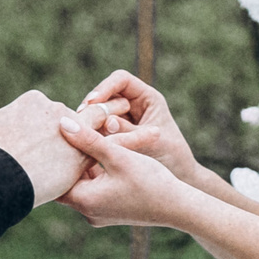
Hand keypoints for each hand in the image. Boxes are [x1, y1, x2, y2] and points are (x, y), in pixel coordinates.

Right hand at [0, 90, 111, 205]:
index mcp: (34, 100)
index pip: (44, 113)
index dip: (39, 132)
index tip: (30, 149)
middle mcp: (57, 110)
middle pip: (65, 123)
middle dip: (58, 140)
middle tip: (46, 162)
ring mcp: (73, 132)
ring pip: (83, 137)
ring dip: (79, 148)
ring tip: (65, 169)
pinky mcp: (82, 156)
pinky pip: (94, 156)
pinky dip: (89, 162)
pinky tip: (77, 176)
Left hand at [57, 112, 201, 228]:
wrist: (178, 207)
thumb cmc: (150, 181)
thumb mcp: (118, 155)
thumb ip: (89, 139)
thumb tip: (63, 123)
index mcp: (84, 201)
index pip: (55, 176)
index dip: (56, 154)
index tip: (56, 134)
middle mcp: (87, 212)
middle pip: (68, 180)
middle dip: (71, 158)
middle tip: (69, 134)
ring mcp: (98, 214)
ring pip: (82, 184)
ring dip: (85, 165)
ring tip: (86, 140)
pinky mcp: (110, 212)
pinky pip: (94, 191)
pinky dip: (97, 174)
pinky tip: (103, 155)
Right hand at [80, 69, 197, 181]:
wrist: (179, 177)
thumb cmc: (171, 158)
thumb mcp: (150, 143)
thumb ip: (128, 132)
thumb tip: (106, 121)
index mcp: (148, 98)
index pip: (121, 80)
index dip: (105, 87)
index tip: (92, 102)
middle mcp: (134, 104)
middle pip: (106, 93)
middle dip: (92, 104)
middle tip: (79, 119)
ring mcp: (124, 118)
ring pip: (99, 111)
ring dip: (89, 119)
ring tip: (79, 131)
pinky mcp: (115, 133)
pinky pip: (99, 127)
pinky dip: (91, 132)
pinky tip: (81, 142)